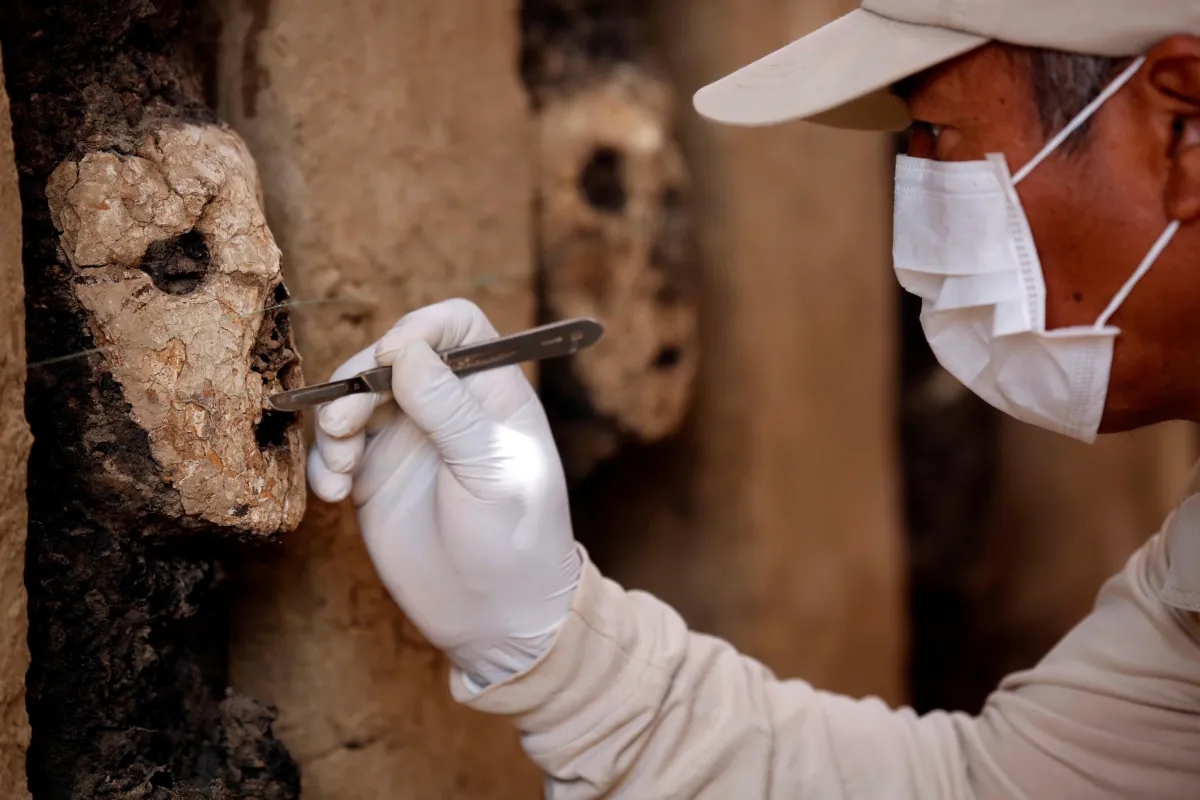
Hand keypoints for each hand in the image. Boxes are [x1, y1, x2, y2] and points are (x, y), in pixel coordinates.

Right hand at [307, 299, 581, 687]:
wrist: (495, 618)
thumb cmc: (516, 542)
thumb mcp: (492, 472)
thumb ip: (451, 411)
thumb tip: (408, 351)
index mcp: (492, 393)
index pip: (457, 326)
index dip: (422, 327)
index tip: (391, 357)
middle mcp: (447, 407)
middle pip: (391, 355)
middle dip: (359, 380)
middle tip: (346, 424)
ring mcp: (408, 439)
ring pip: (355, 397)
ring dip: (334, 421)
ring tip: (341, 469)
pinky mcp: (374, 476)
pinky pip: (335, 446)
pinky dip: (323, 461)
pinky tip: (332, 494)